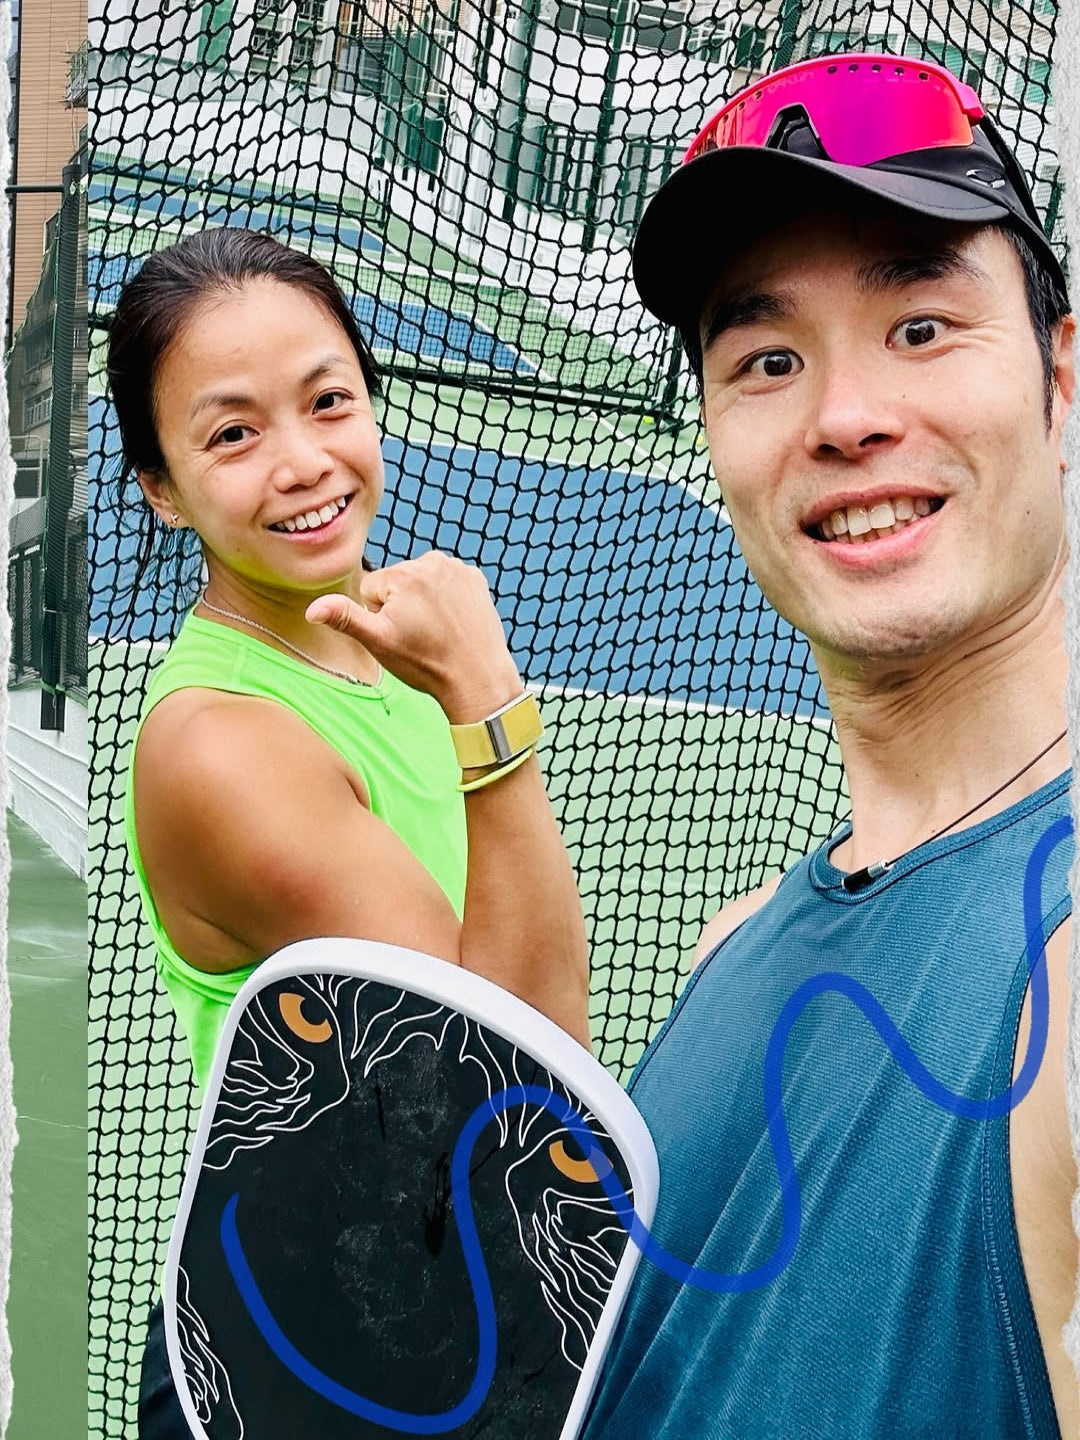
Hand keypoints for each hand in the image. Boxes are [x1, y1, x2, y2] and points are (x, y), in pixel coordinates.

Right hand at [306, 552, 523, 721]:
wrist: (477, 678)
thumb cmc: (425, 663)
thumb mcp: (378, 642)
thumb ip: (344, 618)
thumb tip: (311, 609)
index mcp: (403, 574)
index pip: (370, 589)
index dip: (379, 616)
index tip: (401, 634)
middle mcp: (430, 562)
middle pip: (396, 583)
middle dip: (401, 606)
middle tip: (420, 635)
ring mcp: (457, 569)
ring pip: (421, 583)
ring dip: (423, 602)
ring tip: (437, 631)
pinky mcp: (475, 578)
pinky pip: (447, 584)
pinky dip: (448, 600)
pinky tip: (454, 623)